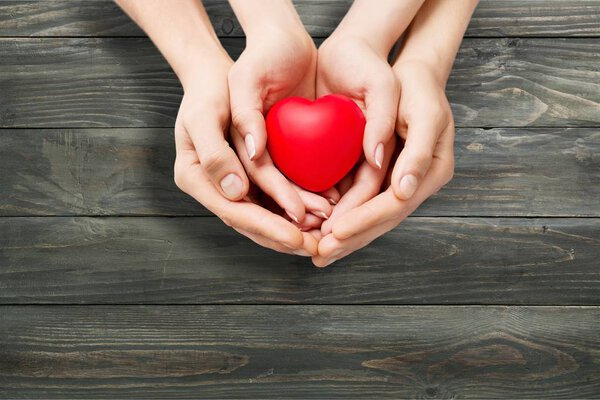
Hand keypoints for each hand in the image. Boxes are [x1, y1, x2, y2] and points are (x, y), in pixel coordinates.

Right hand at [173, 56, 317, 255]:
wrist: (217, 76)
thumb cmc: (208, 90)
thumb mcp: (204, 115)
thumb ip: (214, 154)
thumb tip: (236, 192)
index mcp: (196, 178)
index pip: (234, 212)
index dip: (267, 227)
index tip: (296, 238)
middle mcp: (215, 187)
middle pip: (252, 222)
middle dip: (285, 237)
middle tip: (317, 248)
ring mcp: (233, 184)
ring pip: (266, 215)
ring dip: (295, 227)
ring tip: (325, 234)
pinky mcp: (250, 176)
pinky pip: (274, 198)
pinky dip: (297, 208)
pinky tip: (321, 212)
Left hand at [312, 60, 454, 266]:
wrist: (409, 74)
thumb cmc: (418, 88)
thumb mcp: (424, 112)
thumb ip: (416, 151)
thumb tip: (403, 190)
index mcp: (430, 172)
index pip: (395, 206)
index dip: (365, 221)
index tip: (336, 232)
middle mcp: (414, 183)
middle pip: (381, 220)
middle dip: (351, 238)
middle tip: (320, 254)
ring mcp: (397, 182)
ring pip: (369, 216)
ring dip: (344, 237)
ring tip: (317, 253)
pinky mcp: (380, 175)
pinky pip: (360, 202)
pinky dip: (341, 216)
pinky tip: (320, 229)